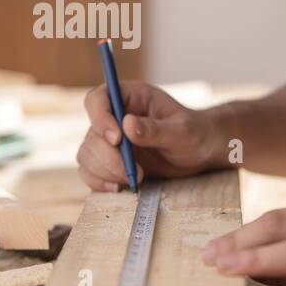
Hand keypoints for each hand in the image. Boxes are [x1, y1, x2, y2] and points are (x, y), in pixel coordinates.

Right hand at [76, 82, 222, 191]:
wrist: (199, 154)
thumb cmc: (194, 134)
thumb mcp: (181, 131)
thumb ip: (155, 129)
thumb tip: (127, 125)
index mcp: (130, 98)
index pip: (98, 99)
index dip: (100, 118)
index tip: (117, 139)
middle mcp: (114, 117)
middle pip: (91, 134)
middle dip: (108, 156)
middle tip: (133, 171)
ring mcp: (109, 141)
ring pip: (87, 154)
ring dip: (105, 171)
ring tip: (135, 178)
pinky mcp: (109, 162)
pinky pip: (90, 172)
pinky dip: (100, 182)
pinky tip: (120, 187)